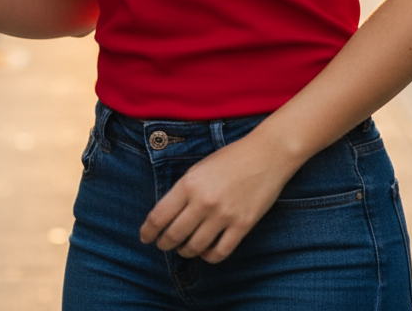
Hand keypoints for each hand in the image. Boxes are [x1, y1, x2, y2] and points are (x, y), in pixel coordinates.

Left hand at [139, 133, 296, 263]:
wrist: (266, 155)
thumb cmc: (230, 158)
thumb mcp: (199, 168)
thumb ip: (183, 191)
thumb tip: (167, 216)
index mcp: (189, 184)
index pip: (159, 217)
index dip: (148, 232)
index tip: (145, 237)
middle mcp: (203, 202)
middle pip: (173, 236)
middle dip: (164, 244)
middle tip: (163, 244)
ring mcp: (223, 216)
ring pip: (194, 248)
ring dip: (184, 252)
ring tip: (183, 248)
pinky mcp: (242, 226)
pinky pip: (219, 253)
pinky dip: (208, 256)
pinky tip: (206, 251)